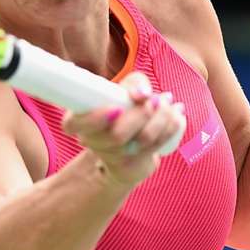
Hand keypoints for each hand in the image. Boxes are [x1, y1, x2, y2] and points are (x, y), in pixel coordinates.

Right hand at [62, 72, 184, 187]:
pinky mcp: (132, 166)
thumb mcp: (123, 90)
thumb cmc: (122, 109)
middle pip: (116, 135)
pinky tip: (178, 116)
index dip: (96, 118)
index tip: (118, 108)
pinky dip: (171, 128)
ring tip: (169, 102)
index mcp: (79, 121)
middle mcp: (91, 141)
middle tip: (157, 98)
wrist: (127, 149)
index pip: (72, 124)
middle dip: (143, 114)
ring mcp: (111, 157)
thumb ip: (133, 83)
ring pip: (141, 140)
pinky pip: (156, 147)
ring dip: (163, 118)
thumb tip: (142, 94)